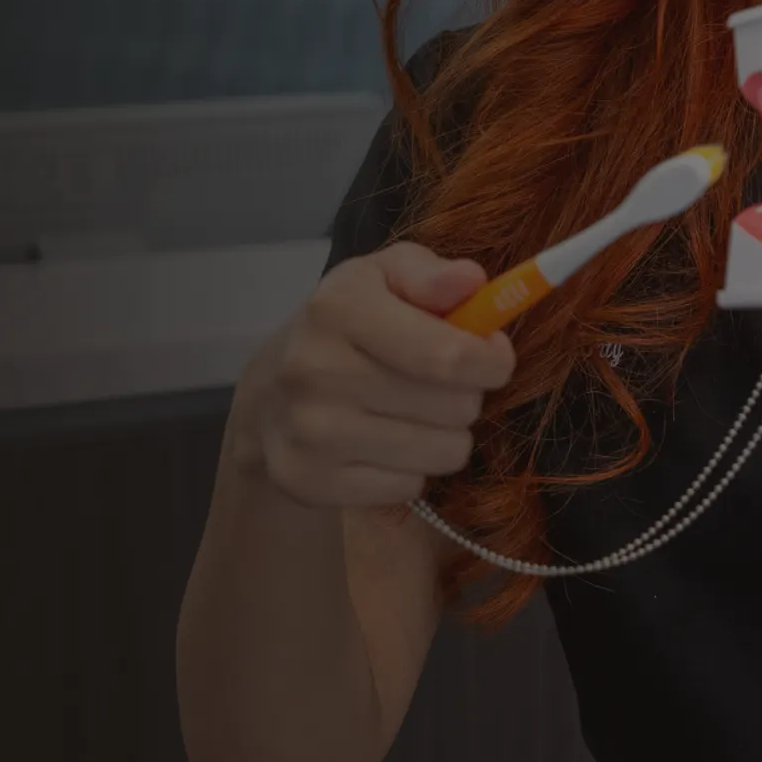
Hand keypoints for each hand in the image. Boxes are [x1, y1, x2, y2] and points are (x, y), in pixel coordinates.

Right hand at [232, 242, 517, 509]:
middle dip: (465, 395)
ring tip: (413, 415)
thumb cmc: (348, 326)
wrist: (270, 395)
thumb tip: (471, 280)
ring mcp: (310, 431)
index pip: (449, 355)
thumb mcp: (384, 278)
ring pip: (443, 453)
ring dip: (444, 436)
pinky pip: (410, 487)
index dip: (491, 360)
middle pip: (456, 407)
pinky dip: (409, 470)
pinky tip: (382, 446)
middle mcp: (316, 369)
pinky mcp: (308, 480)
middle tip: (436, 384)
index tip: (492, 356)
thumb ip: (431, 274)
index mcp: (338, 308)